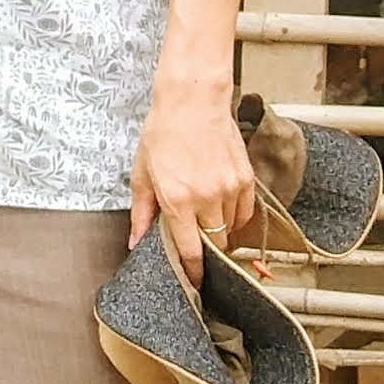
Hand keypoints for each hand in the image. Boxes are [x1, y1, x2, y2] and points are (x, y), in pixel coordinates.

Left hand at [131, 83, 259, 273]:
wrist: (193, 102)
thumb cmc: (163, 133)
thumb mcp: (142, 174)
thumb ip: (141, 212)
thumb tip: (136, 241)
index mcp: (178, 200)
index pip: (191, 251)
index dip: (193, 271)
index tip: (194, 281)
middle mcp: (208, 199)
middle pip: (214, 244)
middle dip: (205, 248)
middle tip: (195, 242)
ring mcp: (230, 189)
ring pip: (230, 229)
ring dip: (218, 230)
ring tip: (204, 213)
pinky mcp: (247, 179)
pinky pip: (245, 213)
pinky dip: (234, 216)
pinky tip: (221, 206)